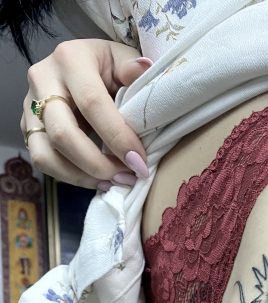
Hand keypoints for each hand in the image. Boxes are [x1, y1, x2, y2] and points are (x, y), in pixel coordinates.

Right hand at [21, 39, 152, 188]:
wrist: (75, 67)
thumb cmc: (104, 66)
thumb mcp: (121, 59)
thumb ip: (132, 68)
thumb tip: (144, 70)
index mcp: (69, 59)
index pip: (91, 103)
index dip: (117, 137)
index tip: (139, 162)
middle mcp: (42, 80)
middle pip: (62, 134)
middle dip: (97, 164)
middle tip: (125, 177)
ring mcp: (29, 106)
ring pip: (45, 154)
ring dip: (81, 176)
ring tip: (112, 182)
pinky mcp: (26, 127)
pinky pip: (44, 162)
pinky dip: (71, 177)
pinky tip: (96, 180)